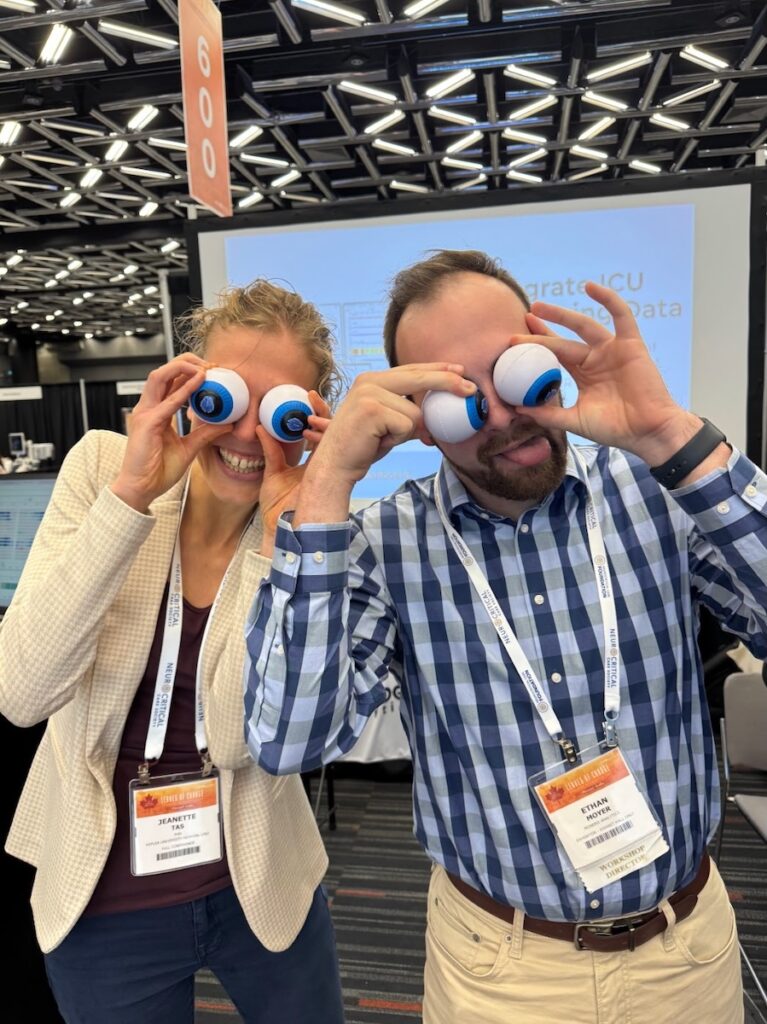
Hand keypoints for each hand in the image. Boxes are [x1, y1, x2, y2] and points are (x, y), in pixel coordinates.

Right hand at [111, 354, 229, 511]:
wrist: (142, 489)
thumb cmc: (158, 470)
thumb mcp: (189, 448)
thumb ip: (205, 434)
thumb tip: (228, 425)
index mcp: (155, 411)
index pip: (170, 381)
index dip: (190, 371)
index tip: (213, 370)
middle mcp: (147, 408)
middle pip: (163, 372)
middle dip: (186, 362)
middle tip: (211, 364)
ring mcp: (144, 414)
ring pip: (159, 377)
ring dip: (183, 368)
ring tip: (205, 367)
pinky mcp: (146, 425)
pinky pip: (167, 402)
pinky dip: (183, 390)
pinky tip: (199, 382)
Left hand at [256, 391, 331, 554]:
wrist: (279, 530)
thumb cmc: (276, 508)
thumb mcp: (271, 472)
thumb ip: (270, 450)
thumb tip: (260, 428)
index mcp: (313, 462)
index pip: (321, 431)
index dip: (316, 413)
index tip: (307, 397)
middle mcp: (325, 465)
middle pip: (333, 431)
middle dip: (325, 412)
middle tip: (311, 399)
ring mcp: (331, 471)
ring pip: (339, 439)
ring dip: (327, 423)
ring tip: (312, 413)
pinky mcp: (332, 478)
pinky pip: (338, 455)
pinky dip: (331, 439)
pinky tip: (319, 430)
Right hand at [301, 364, 473, 490]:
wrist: (335, 465)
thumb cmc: (362, 447)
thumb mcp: (388, 425)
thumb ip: (408, 415)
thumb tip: (434, 419)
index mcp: (371, 380)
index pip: (411, 370)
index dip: (437, 370)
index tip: (459, 372)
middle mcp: (369, 381)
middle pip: (419, 378)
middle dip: (447, 383)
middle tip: (470, 389)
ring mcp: (369, 393)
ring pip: (415, 411)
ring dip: (406, 431)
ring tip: (382, 438)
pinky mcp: (372, 409)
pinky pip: (407, 425)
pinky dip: (398, 438)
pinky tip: (378, 441)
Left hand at [509, 282, 702, 462]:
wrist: (647, 432)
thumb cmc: (615, 428)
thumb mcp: (575, 421)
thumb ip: (548, 415)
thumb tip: (517, 410)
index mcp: (583, 374)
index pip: (554, 355)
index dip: (536, 346)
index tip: (512, 342)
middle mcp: (595, 359)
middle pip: (563, 340)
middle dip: (542, 329)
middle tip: (521, 318)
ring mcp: (612, 350)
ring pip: (584, 325)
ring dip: (561, 314)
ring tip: (538, 306)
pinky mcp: (631, 344)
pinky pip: (621, 315)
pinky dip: (608, 299)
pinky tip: (590, 287)